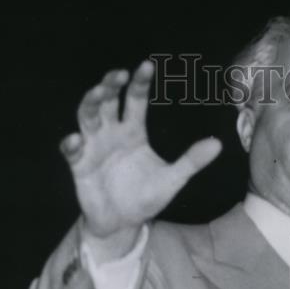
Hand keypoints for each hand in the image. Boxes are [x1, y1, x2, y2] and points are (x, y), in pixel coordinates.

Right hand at [60, 60, 222, 256]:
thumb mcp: (172, 179)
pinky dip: (71, 144)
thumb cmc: (145, 197)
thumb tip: (218, 144)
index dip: (140, 83)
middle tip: (119, 74)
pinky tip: (76, 140)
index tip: (147, 66)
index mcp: (133, 131)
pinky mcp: (79, 165)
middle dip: (110, 85)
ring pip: (87, 117)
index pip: (135, 100)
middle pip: (108, 101)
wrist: (123, 223)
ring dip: (90, 103)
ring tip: (98, 92)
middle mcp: (111, 133)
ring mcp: (93, 147)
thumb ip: (191, 161)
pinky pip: (71, 151)